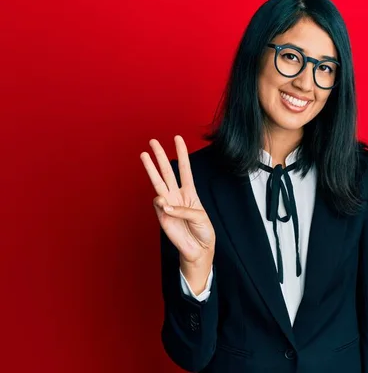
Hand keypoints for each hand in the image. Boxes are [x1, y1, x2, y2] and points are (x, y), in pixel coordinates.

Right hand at [140, 135, 215, 264]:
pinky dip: (161, 202)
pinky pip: (159, 203)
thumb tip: (164, 203)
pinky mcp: (162, 215)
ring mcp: (168, 204)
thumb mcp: (200, 217)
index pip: (185, 169)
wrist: (198, 249)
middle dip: (160, 156)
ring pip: (158, 182)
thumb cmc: (203, 232)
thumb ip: (184, 209)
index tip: (178, 138)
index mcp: (190, 192)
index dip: (182, 154)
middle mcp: (177, 195)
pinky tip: (164, 204)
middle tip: (153, 141)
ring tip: (144, 154)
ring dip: (151, 168)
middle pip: (168, 171)